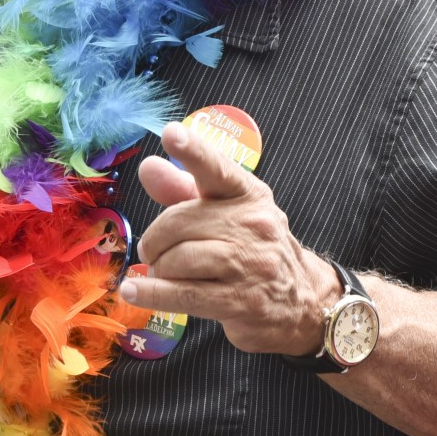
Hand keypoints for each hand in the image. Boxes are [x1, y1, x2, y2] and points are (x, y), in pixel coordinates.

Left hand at [122, 121, 336, 354]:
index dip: (193, 151)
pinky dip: (152, 293)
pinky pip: (184, 294)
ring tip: (161, 272)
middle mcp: (253, 224)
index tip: (170, 134)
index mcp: (248, 195)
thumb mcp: (224, 213)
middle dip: (156, 239)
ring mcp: (250, 264)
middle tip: (152, 251)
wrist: (302, 301)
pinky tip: (134, 291)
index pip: (218, 168)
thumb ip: (182, 190)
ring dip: (159, 268)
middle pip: (181, 222)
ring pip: (180, 259)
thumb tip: (148, 167)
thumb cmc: (252, 249)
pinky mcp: (241, 302)